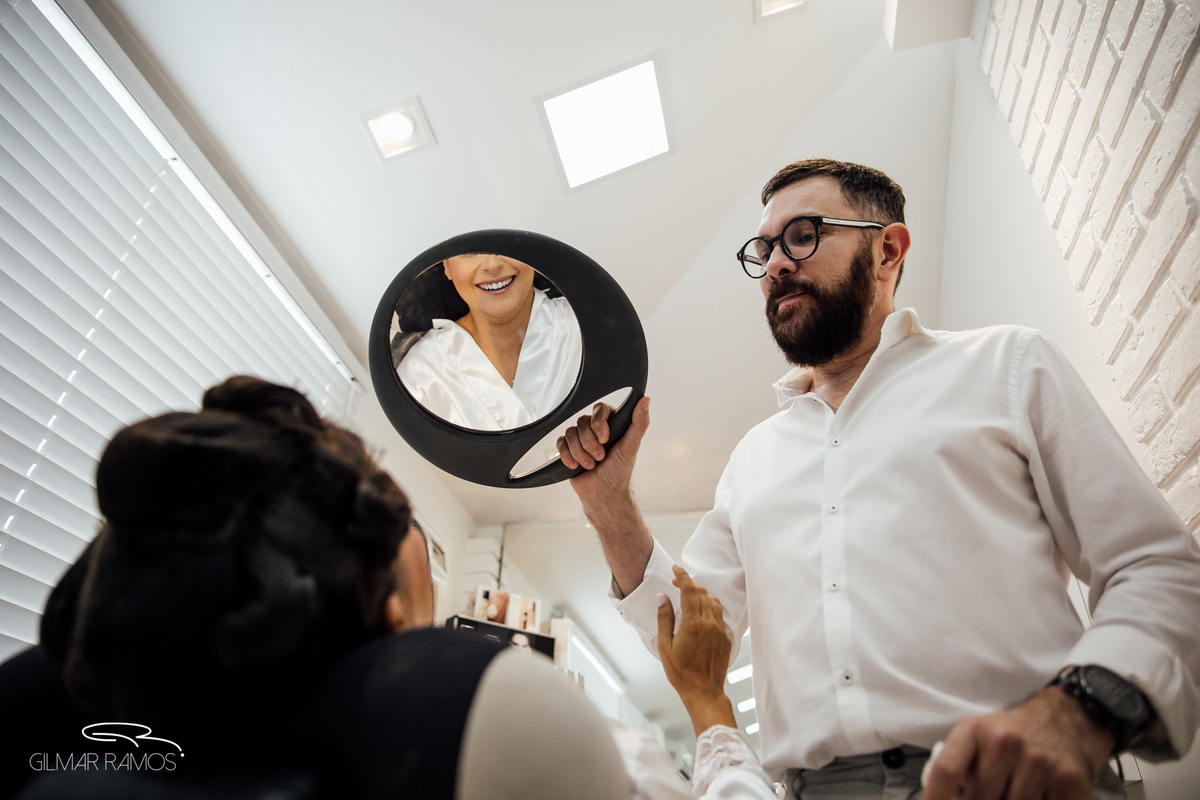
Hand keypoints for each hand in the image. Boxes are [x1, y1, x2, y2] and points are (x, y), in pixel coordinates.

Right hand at [557, 396, 650, 503]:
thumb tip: (646, 401)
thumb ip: (639, 424)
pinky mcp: (568, 448)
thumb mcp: (631, 447)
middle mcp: (594, 428)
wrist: (602, 493)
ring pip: (570, 432)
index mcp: (611, 423)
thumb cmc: (619, 471)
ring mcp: (580, 438)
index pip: (599, 409)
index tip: (605, 439)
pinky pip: (560, 443)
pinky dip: (567, 456)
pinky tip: (575, 466)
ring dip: (580, 453)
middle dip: (590, 444)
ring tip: (591, 465)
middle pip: (582, 421)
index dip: (599, 423)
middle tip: (600, 458)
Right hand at [657, 566, 736, 737]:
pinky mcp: (726, 638)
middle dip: (690, 583)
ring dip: (701, 594)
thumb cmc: (681, 673)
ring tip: (689, 596)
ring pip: (713, 602)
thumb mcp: (665, 646)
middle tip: (678, 582)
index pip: (689, 590)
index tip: (676, 569)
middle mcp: (709, 623)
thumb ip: (664, 619)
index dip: (683, 576)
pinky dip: (709, 607)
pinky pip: (719, 615)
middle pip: (702, 593)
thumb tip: (662, 598)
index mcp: (693, 624)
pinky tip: (701, 614)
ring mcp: (720, 631)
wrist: (704, 692)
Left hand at [921, 686, 1114, 799]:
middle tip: (993, 790)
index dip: (934, 798)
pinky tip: (1037, 792)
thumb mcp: (980, 734)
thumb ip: (961, 764)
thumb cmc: (1018, 730)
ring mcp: (1038, 763)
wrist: (1072, 714)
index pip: (945, 771)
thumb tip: (939, 796)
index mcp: (976, 730)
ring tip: (1013, 788)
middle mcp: (1005, 743)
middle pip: (978, 799)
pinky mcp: (1067, 781)